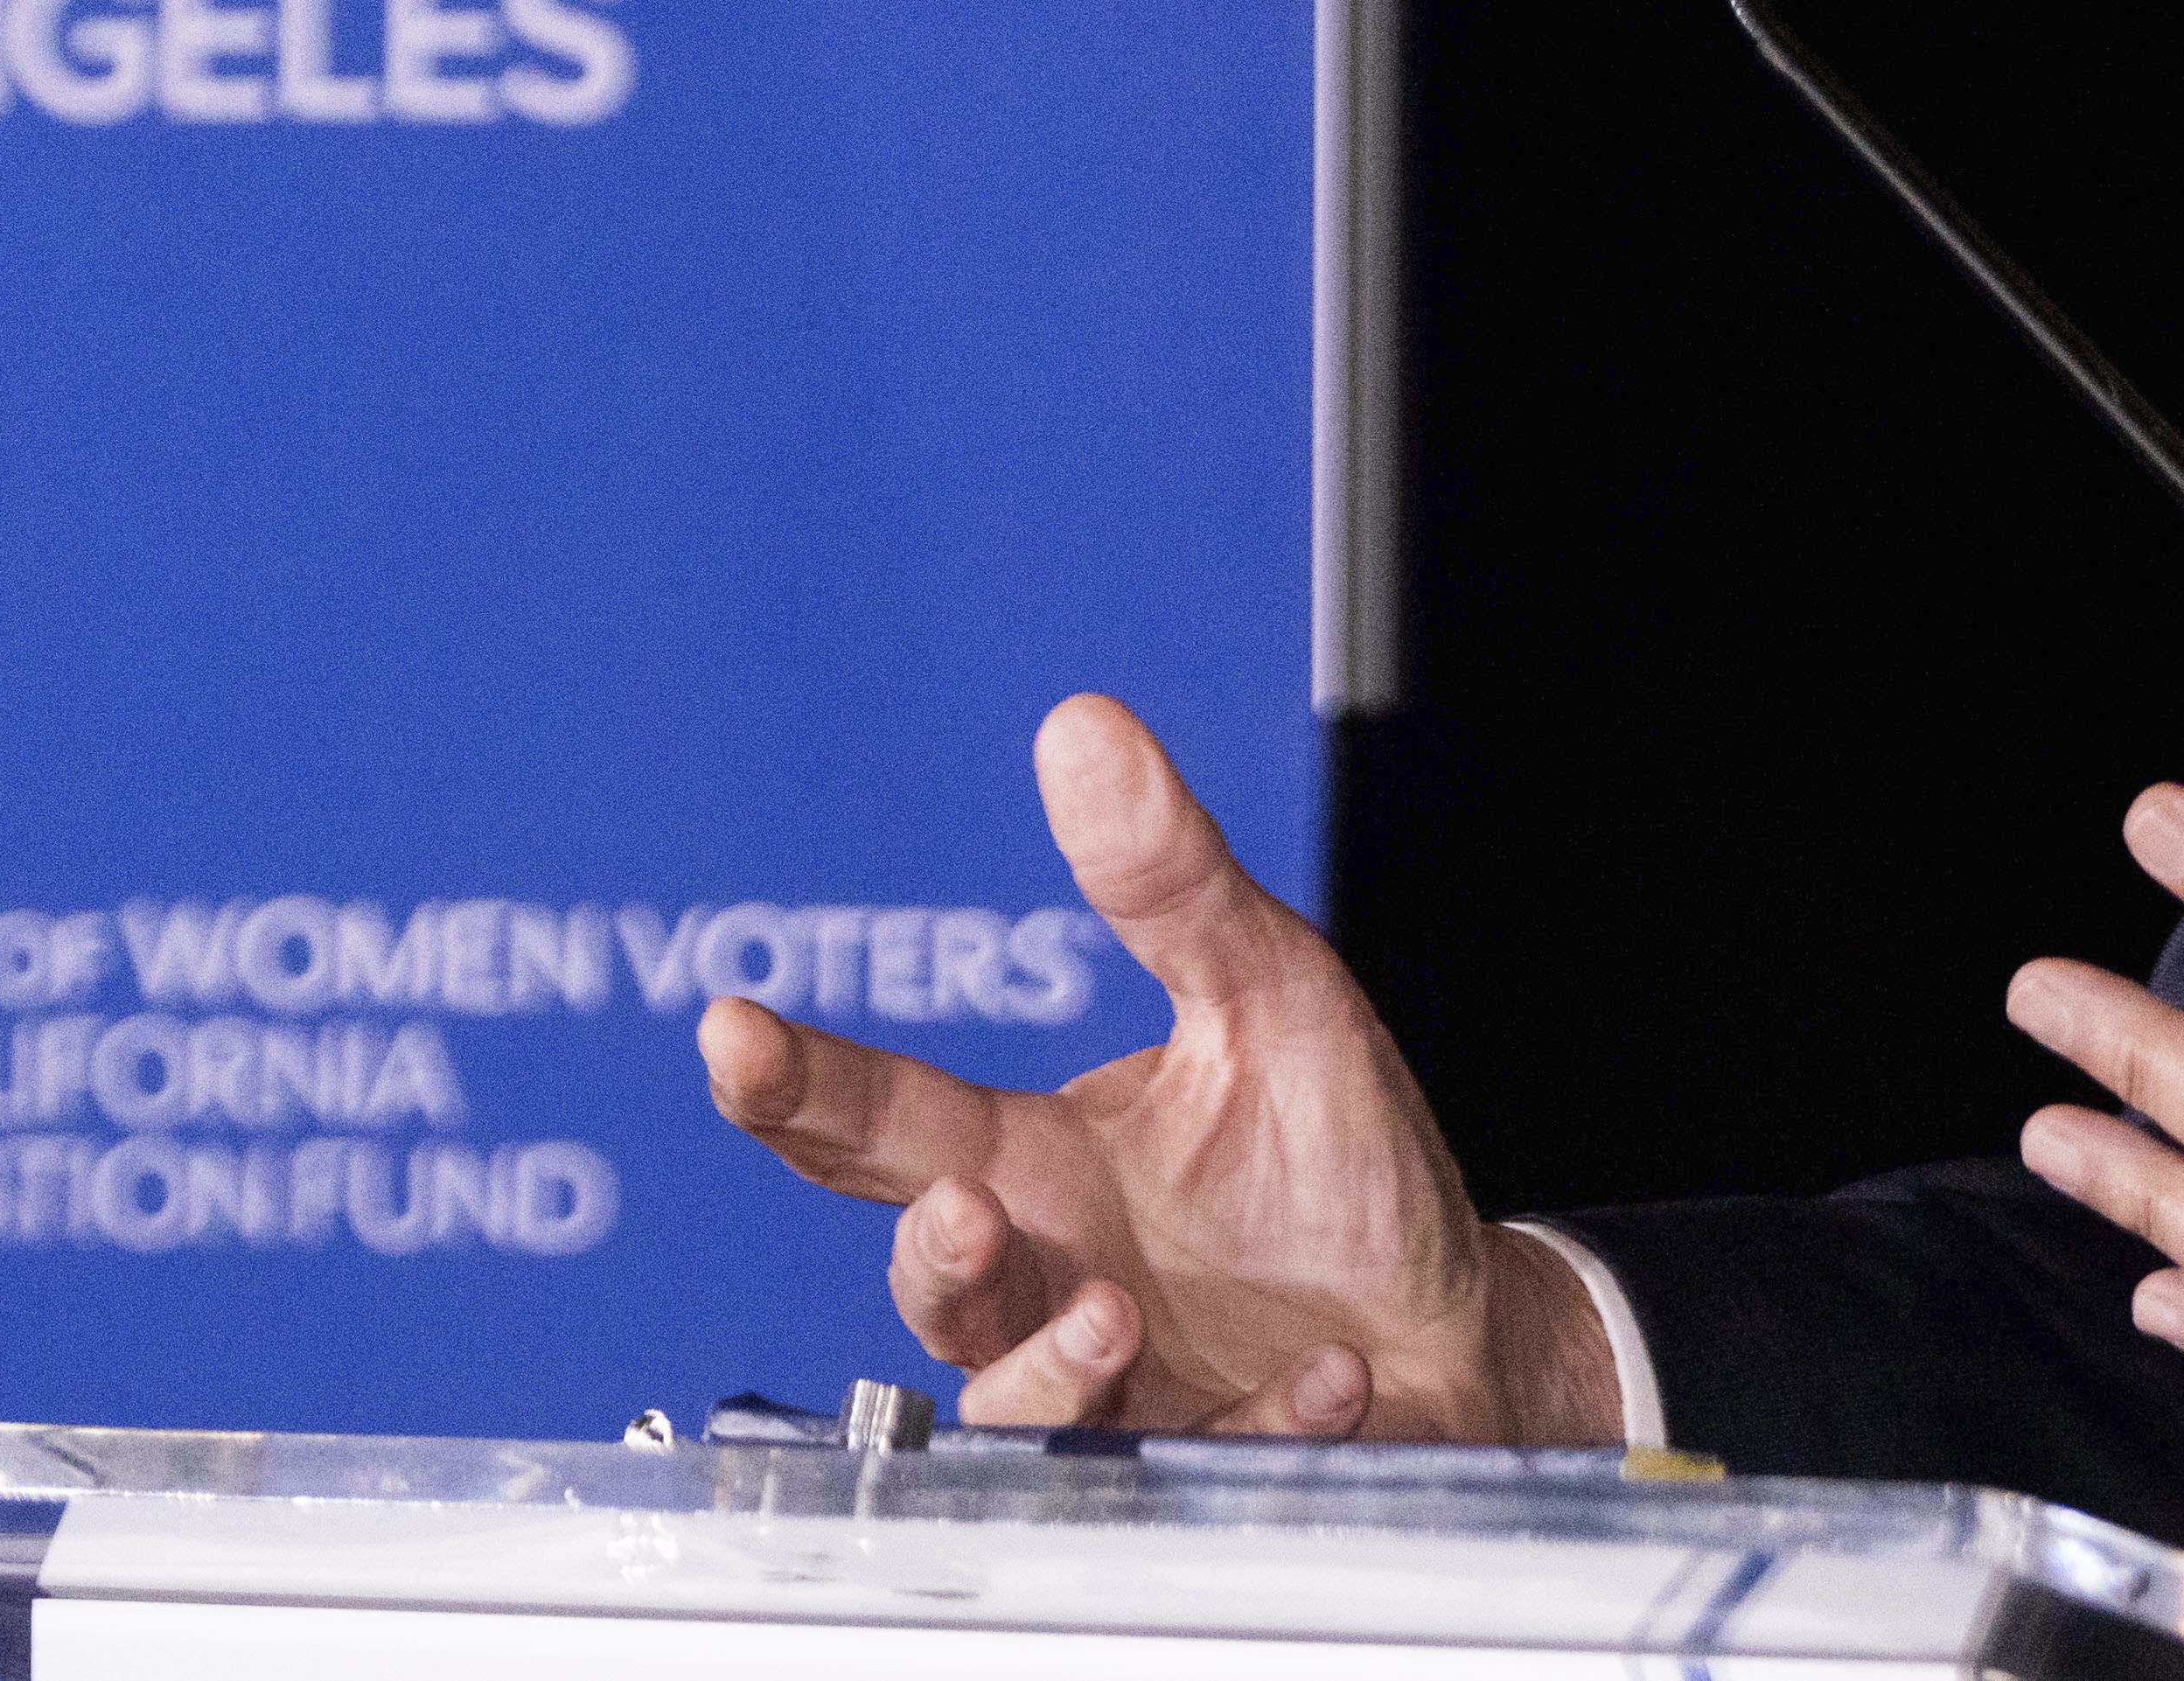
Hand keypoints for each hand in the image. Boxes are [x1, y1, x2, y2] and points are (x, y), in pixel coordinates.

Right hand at [696, 692, 1620, 1443]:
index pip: (883, 1123)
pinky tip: (1326, 1377)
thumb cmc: (1333, 1162)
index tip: (733, 1031)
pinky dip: (1261, 1417)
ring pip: (1022, 1403)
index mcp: (1040, 1167)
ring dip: (1054, 1364)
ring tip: (1119, 1314)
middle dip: (931, 1257)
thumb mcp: (1269, 991)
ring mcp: (1123, 1388)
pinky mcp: (1217, 1457)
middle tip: (962, 1210)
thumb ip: (1169, 881)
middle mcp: (1055, 1280)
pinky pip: (1207, 1453)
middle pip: (930, 1283)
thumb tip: (1083, 726)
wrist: (1449, 1318)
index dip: (796, 1084)